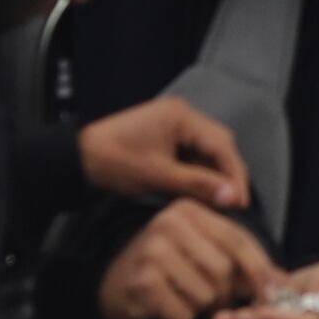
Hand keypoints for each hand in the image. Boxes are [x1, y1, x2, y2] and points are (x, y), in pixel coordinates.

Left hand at [80, 94, 251, 209]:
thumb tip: (233, 197)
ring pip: (206, 151)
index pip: (221, 143)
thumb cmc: (115, 163)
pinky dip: (198, 173)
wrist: (77, 160)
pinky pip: (191, 154)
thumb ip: (197, 184)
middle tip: (235, 203)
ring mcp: (173, 125)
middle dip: (227, 174)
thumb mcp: (159, 176)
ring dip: (213, 175)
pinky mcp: (166, 137)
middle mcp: (182, 114)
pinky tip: (201, 192)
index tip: (241, 201)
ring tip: (220, 202)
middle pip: (218, 144)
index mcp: (182, 115)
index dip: (234, 173)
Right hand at [97, 199, 280, 318]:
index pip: (238, 240)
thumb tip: (281, 281)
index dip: (259, 269)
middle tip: (203, 299)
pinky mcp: (143, 283)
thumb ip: (237, 260)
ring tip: (176, 300)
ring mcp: (153, 252)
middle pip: (224, 272)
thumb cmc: (163, 271)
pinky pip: (183, 316)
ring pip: (206, 296)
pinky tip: (161, 311)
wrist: (112, 288)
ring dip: (196, 310)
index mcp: (189, 211)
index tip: (273, 291)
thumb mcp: (199, 253)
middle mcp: (169, 224)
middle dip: (221, 295)